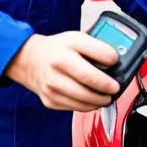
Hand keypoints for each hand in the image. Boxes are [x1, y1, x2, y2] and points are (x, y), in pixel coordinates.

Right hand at [5, 32, 120, 111]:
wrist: (29, 60)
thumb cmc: (56, 49)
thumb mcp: (76, 38)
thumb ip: (96, 47)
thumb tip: (114, 60)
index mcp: (64, 53)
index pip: (93, 66)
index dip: (109, 70)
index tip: (117, 72)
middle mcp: (55, 71)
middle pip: (89, 86)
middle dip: (107, 90)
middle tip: (115, 88)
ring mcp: (52, 88)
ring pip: (84, 101)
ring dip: (100, 101)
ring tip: (106, 96)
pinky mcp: (51, 101)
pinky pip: (76, 108)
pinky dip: (88, 106)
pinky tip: (92, 99)